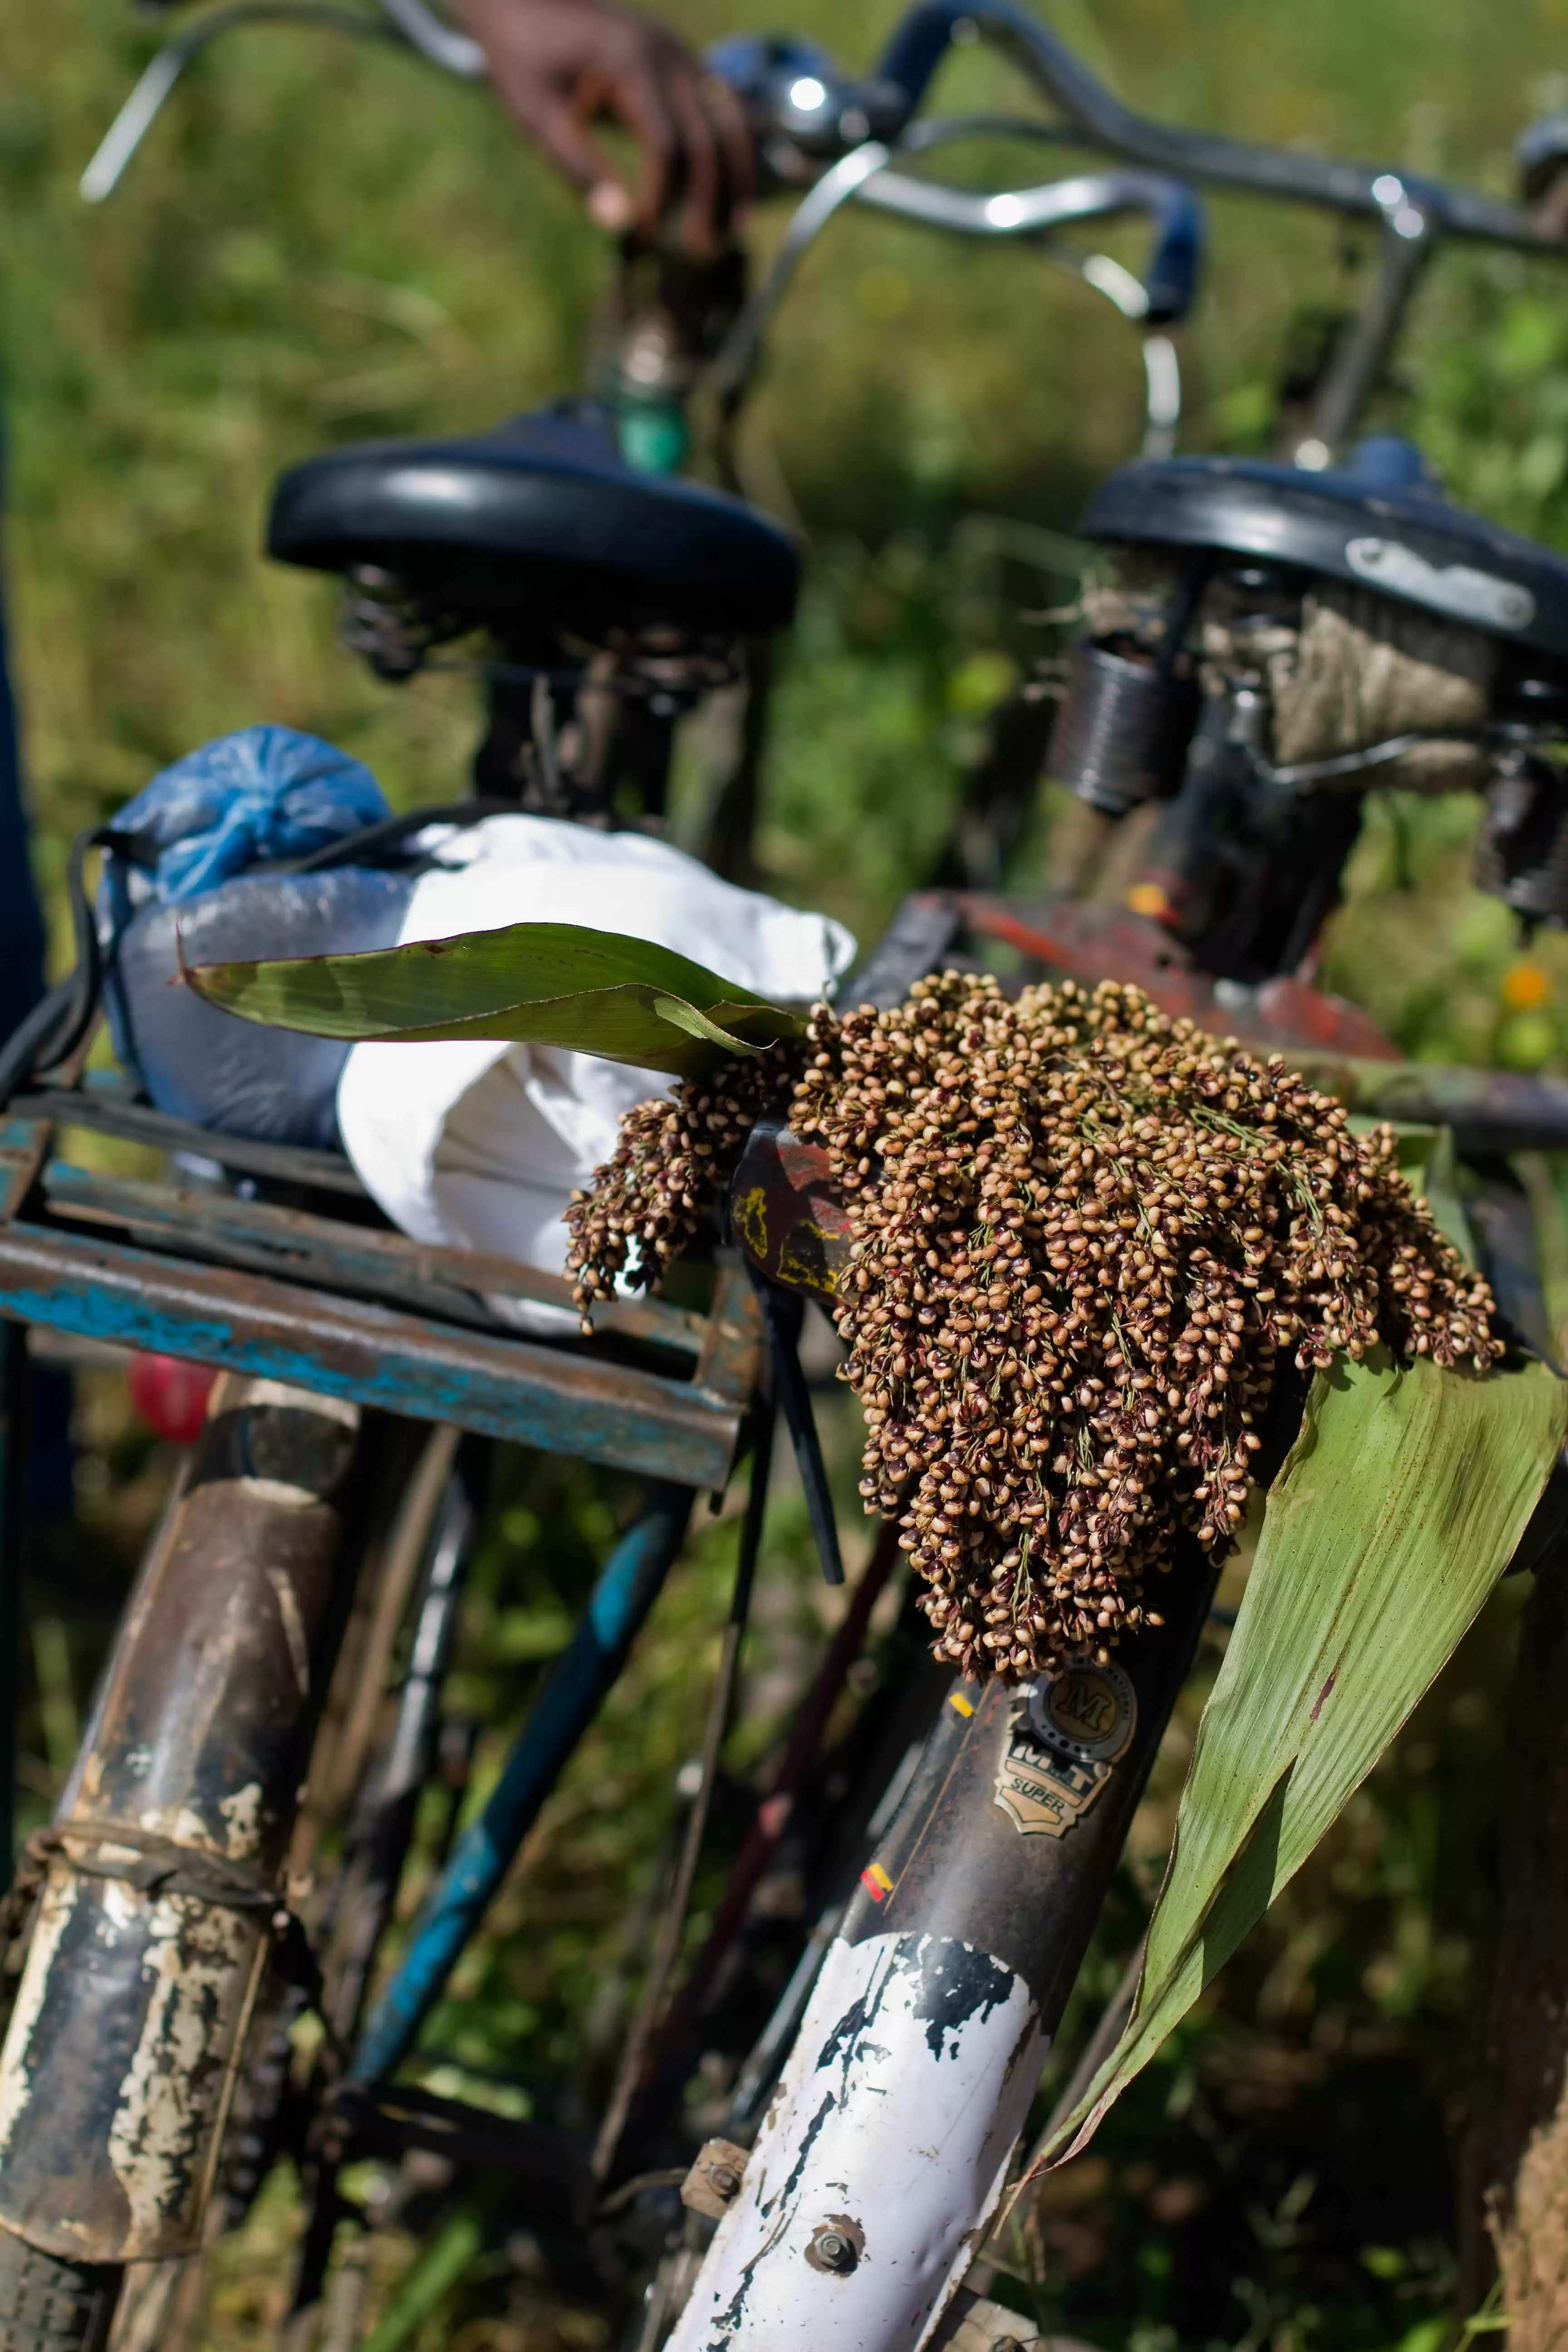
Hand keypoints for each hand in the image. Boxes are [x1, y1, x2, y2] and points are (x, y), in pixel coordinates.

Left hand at [451, 0, 752, 253]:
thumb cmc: (523, 59)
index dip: (663, 197)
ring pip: (729, 121)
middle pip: (707, 139)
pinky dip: (730, 151)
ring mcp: (681, 53)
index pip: (667, 145)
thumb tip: (620, 224)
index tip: (645, 234)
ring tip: (735, 230)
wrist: (525, 0)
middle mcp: (667, 53)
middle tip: (701, 252)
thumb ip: (578, 167)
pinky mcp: (682, 60)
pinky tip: (730, 194)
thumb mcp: (537, 116)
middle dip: (707, 199)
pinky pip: (722, 108)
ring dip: (736, 179)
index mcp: (630, 64)